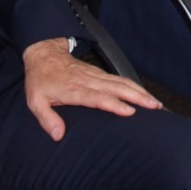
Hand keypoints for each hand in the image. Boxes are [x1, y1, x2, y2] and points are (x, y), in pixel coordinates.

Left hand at [22, 37, 160, 141]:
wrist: (45, 54)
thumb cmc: (40, 79)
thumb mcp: (35, 101)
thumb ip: (47, 118)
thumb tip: (58, 135)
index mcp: (74, 89)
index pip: (98, 97)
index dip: (114, 104)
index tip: (130, 111)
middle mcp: (89, 81)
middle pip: (117, 88)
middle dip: (138, 97)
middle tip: (154, 106)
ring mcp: (96, 75)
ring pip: (122, 82)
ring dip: (140, 92)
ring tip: (155, 102)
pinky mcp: (99, 73)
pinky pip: (119, 79)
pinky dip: (134, 86)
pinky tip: (143, 93)